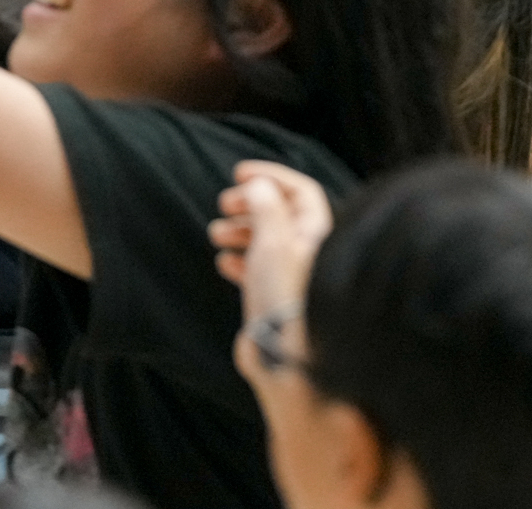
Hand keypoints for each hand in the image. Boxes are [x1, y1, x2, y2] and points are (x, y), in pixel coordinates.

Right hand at [210, 161, 333, 385]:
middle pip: (280, 213)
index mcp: (315, 235)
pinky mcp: (275, 298)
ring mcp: (291, 276)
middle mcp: (307, 252)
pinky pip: (257, 269)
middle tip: (225, 204)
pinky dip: (239, 260)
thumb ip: (265, 207)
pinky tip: (224, 263)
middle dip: (249, 204)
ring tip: (216, 234)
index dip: (270, 176)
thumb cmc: (283, 297)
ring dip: (239, 231)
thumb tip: (260, 184)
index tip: (239, 174)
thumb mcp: (271, 242)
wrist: (285, 356)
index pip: (299, 191)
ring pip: (265, 241)